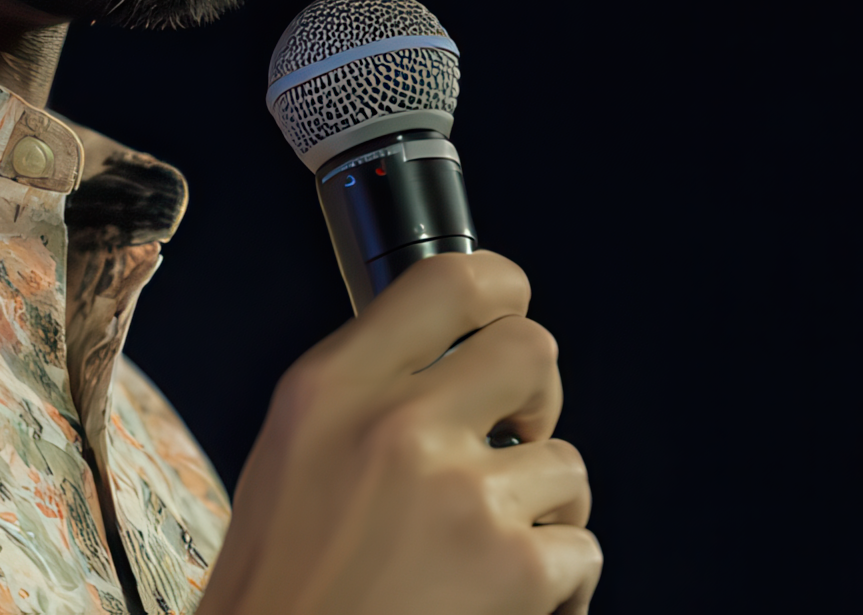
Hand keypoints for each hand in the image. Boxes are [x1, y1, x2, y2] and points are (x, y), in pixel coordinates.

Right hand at [196, 252, 599, 614]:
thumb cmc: (281, 593)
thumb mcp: (291, 459)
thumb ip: (364, 397)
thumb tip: (451, 357)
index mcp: (330, 391)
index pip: (448, 280)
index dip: (502, 287)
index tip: (510, 314)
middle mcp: (397, 429)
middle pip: (532, 350)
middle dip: (538, 400)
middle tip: (516, 442)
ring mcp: (463, 497)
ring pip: (567, 464)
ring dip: (543, 512)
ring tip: (485, 557)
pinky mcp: (515, 570)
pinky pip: (581, 550)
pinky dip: (559, 587)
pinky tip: (506, 606)